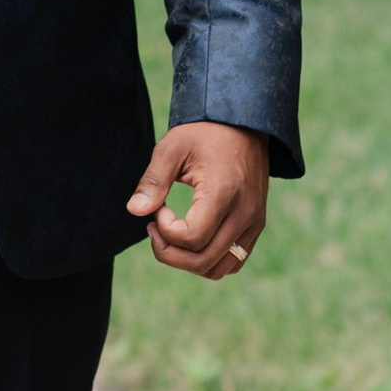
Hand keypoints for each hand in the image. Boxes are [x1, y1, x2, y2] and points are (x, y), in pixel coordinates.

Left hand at [128, 121, 268, 279]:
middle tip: (154, 227)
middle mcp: (244, 214)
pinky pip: (234, 261)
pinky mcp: (256, 225)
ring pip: (219, 268)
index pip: (191, 238)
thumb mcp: (173, 148)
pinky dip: (209, 260)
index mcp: (224, 193)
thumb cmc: (205, 132)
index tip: (159, 207)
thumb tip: (134, 211)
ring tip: (172, 234)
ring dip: (188, 261)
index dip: (165, 230)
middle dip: (169, 253)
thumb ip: (153, 181)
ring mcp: (254, 223)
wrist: (245, 122)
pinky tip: (192, 237)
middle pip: (203, 261)